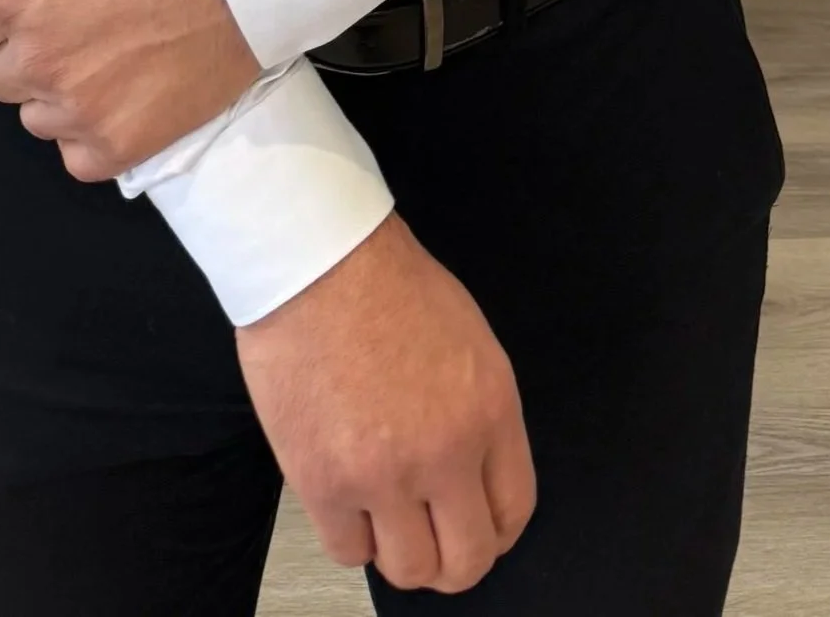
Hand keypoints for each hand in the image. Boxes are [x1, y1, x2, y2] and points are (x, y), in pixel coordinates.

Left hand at [0, 0, 260, 178]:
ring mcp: (77, 108)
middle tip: (82, 14)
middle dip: (28, 47)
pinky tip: (127, 91)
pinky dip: (96, 131)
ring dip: (61, 90)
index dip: (0, 4)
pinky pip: (79, 156)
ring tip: (112, 48)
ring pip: (37, 115)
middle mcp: (34, 60)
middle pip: (0, 74)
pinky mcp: (121, 144)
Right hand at [237, 215, 534, 594]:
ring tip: (382, 516)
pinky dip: (350, 535)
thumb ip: (479, 414)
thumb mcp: (468, 340)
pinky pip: (349, 551)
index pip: (513, 512)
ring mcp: (384, 474)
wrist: (316, 259)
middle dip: (452, 562)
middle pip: (466, 561)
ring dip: (398, 550)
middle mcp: (446, 452)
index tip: (477, 530)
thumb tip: (475, 475)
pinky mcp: (325, 483)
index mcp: (490, 410)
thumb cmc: (385, 282)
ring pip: (408, 569)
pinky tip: (345, 500)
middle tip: (430, 540)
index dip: (494, 533)